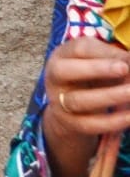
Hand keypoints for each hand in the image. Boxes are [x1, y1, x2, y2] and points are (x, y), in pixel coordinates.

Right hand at [40, 36, 129, 176]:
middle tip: (129, 71)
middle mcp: (53, 79)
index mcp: (61, 57)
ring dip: (111, 97)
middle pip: (71, 73)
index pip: (78, 50)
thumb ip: (111, 58)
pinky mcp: (70, 127)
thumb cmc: (91, 81)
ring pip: (81, 101)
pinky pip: (91, 126)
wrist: (68, 115)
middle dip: (102, 72)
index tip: (126, 59)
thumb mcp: (95, 64)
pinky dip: (113, 122)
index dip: (102, 53)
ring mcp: (59, 104)